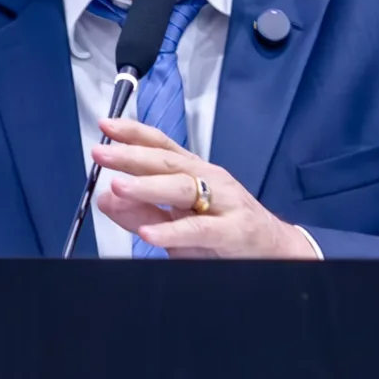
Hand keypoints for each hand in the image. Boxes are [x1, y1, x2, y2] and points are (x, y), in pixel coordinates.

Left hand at [91, 118, 318, 259]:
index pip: (162, 146)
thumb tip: (104, 199)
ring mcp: (224, 203)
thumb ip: (140, 211)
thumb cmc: (225, 231)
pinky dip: (172, 232)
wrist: (276, 251)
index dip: (134, 134)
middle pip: (168, 162)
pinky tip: (150, 234)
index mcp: (195, 172)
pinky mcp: (233, 231)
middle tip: (102, 153)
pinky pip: (199, 230)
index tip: (106, 127)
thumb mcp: (176, 222)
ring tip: (118, 187)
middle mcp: (210, 180)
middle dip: (132, 156)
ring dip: (148, 187)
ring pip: (182, 189)